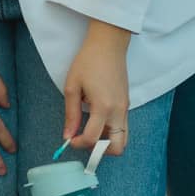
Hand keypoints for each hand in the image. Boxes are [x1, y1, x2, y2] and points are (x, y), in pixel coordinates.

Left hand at [63, 20, 132, 156]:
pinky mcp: (127, 104)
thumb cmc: (89, 61)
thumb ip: (71, 114)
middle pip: (117, 147)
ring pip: (123, 139)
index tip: (70, 139)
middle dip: (100, 151)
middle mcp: (118, 111)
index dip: (79, 144)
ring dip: (106, 143)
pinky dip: (111, 132)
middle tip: (85, 142)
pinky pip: (123, 127)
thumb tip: (67, 135)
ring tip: (90, 131)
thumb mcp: (72, 86)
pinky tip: (97, 121)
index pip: (93, 139)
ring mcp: (125, 108)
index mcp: (103, 106)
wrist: (109, 44)